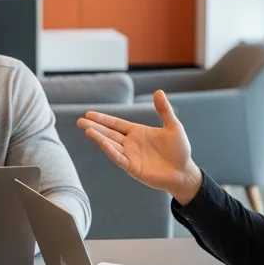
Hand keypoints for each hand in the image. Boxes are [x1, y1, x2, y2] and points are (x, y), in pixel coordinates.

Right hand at [78, 90, 203, 202]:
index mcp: (137, 132)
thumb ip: (164, 110)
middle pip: (109, 133)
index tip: (89, 114)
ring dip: (99, 138)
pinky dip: (111, 151)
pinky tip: (103, 144)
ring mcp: (130, 156)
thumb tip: (158, 91)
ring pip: (111, 145)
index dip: (103, 119)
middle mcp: (130, 143)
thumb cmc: (179, 150)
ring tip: (86, 131)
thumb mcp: (173, 127)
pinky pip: (120, 158)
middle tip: (79, 121)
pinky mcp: (133, 168)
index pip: (116, 124)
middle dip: (95, 127)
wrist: (184, 172)